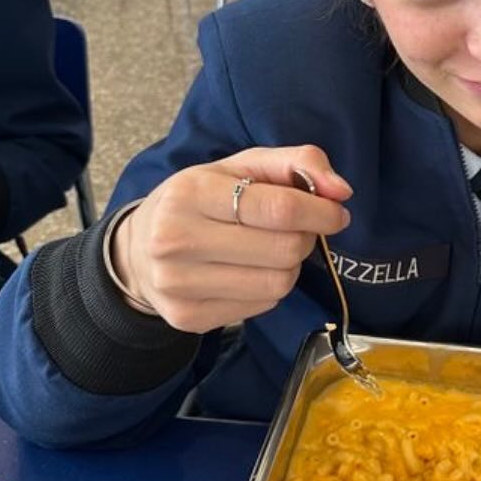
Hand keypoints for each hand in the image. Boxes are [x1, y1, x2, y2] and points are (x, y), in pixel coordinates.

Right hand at [112, 145, 351, 332]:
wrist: (138, 250)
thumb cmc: (201, 200)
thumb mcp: (240, 166)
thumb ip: (297, 163)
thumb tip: (342, 190)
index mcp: (191, 192)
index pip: (280, 208)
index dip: (321, 213)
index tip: (336, 213)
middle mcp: (177, 240)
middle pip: (285, 250)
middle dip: (303, 238)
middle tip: (293, 230)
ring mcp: (180, 284)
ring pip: (279, 283)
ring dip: (289, 266)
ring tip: (268, 250)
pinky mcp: (189, 317)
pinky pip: (263, 305)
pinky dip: (269, 288)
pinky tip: (248, 272)